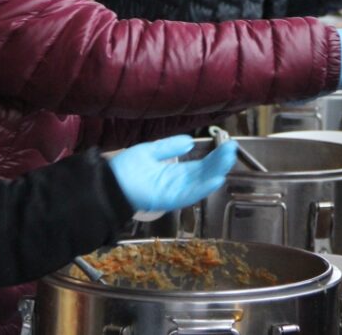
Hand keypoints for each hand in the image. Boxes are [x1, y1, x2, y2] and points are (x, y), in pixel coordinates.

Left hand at [107, 135, 236, 212]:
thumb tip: (190, 142)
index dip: (214, 156)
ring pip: (201, 182)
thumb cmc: (126, 168)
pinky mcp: (169, 200)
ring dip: (216, 171)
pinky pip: (190, 194)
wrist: (109, 183)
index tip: (228, 145)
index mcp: (174, 172)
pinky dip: (203, 187)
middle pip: (204, 173)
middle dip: (219, 162)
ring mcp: (175, 192)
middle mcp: (178, 183)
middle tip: (232, 149)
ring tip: (229, 159)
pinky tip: (216, 178)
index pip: (200, 165)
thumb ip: (170, 147)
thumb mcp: (151, 151)